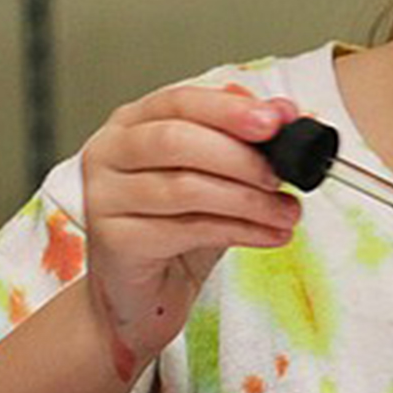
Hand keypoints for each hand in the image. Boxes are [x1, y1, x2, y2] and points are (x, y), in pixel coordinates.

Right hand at [79, 84, 300, 379]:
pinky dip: (239, 230)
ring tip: (288, 213)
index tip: (276, 121)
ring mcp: (105, 196)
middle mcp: (110, 152)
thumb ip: (248, 141)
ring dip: (249, 200)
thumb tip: (287, 111)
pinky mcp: (115, 240)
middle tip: (282, 175)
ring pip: (185, 187)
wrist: (147, 292)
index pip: (181, 100)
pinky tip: (270, 235)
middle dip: (241, 157)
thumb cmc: (180, 225)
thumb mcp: (219, 176)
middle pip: (177, 140)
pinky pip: (187, 229)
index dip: (230, 109)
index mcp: (134, 123)